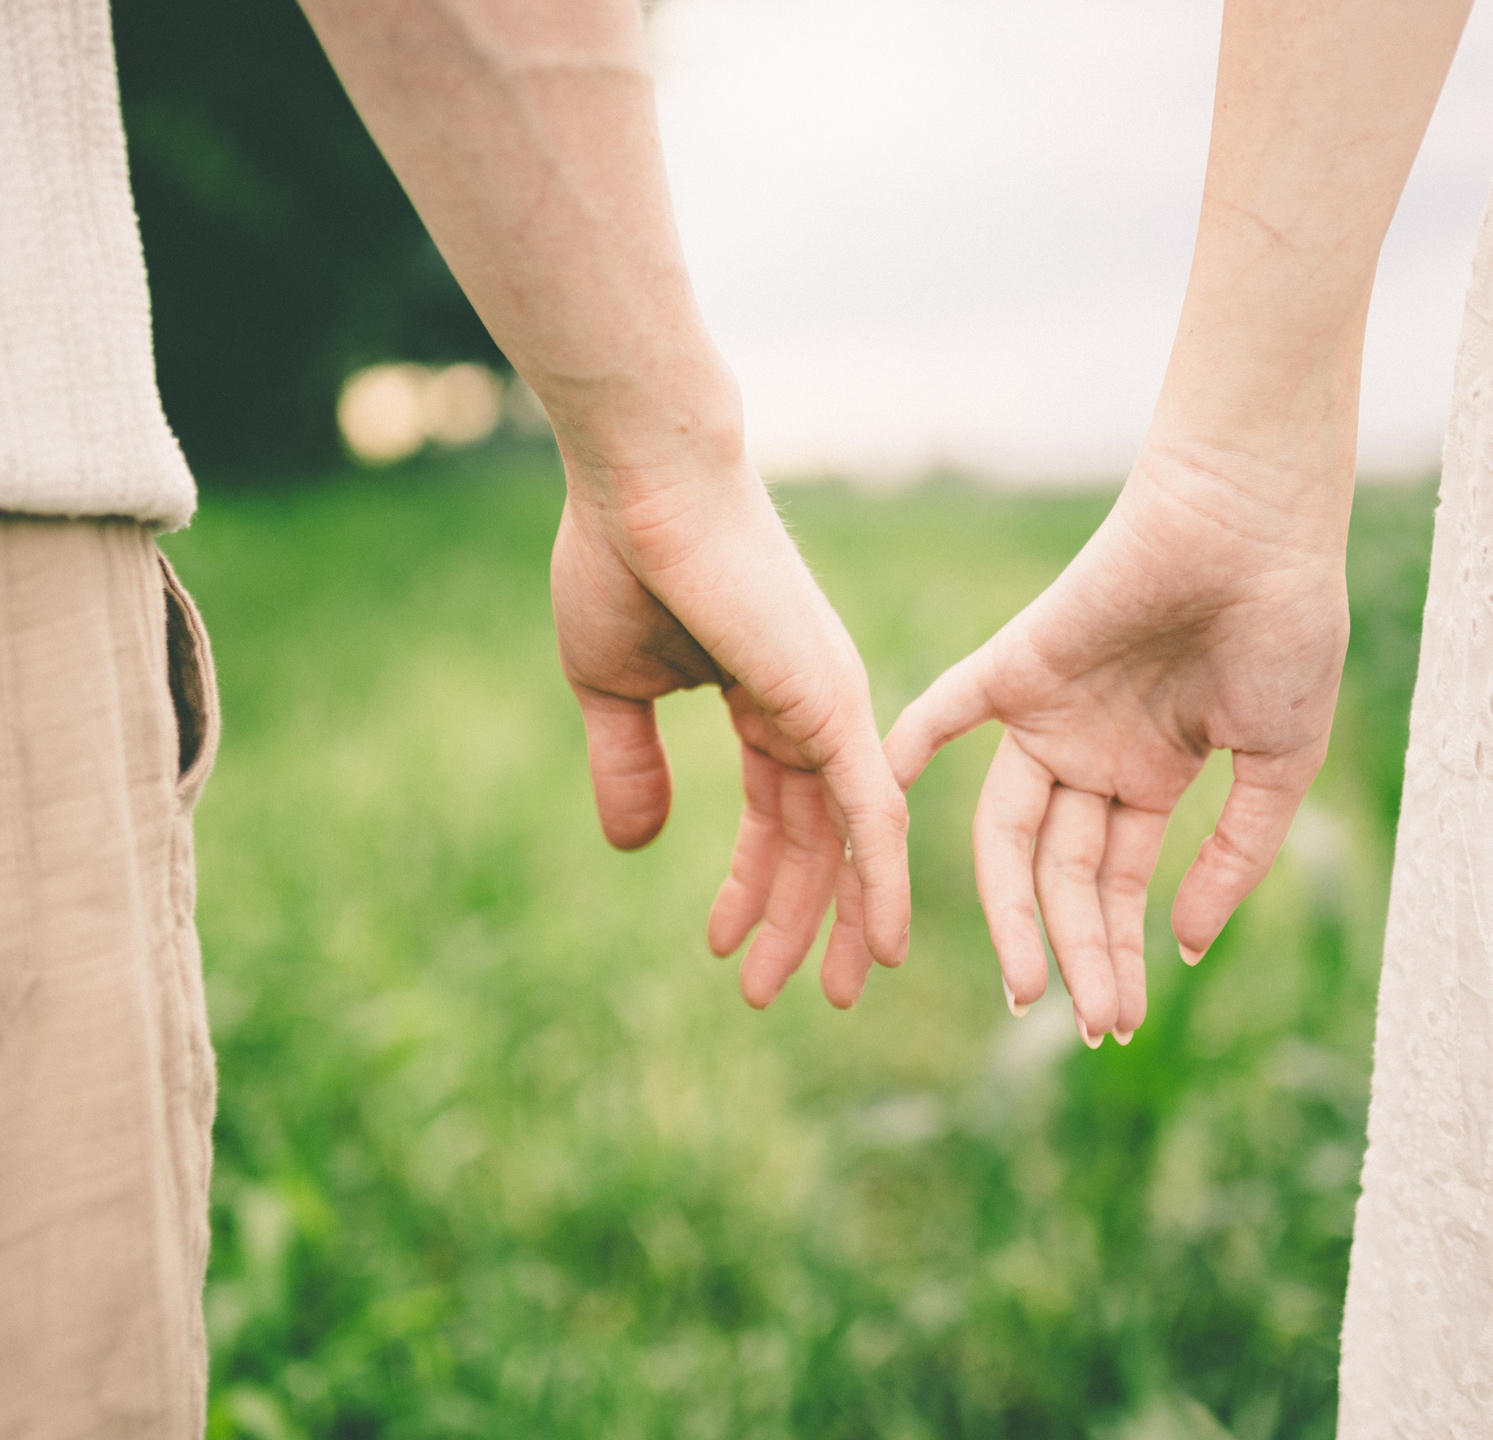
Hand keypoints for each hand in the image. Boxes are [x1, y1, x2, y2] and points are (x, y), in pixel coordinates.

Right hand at [554, 448, 909, 1007]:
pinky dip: (880, 881)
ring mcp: (833, 704)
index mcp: (769, 697)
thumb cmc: (621, 559)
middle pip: (821, 837)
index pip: (775, 811)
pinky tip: (880, 943)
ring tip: (819, 994)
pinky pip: (872, 811)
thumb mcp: (612, 688)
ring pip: (852, 838)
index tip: (723, 945)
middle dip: (797, 919)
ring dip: (834, 920)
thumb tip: (633, 847)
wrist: (641, 484)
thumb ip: (629, 766)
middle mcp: (817, 705)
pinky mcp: (835, 704)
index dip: (751, 882)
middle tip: (777, 996)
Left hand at [885, 441, 1347, 1044]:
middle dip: (1075, 950)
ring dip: (1015, 910)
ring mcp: (1049, 711)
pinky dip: (912, 752)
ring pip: (1010, 831)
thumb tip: (1185, 946)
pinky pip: (947, 711)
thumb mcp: (1278, 762)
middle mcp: (1088, 752)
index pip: (1112, 883)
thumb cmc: (1287, 629)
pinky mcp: (1018, 662)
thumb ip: (1235, 854)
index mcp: (1148, 775)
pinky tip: (886, 812)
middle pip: (1060, 873)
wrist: (1259, 525)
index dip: (1115, 951)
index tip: (1121, 1020)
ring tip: (1029, 986)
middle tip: (1087, 1023)